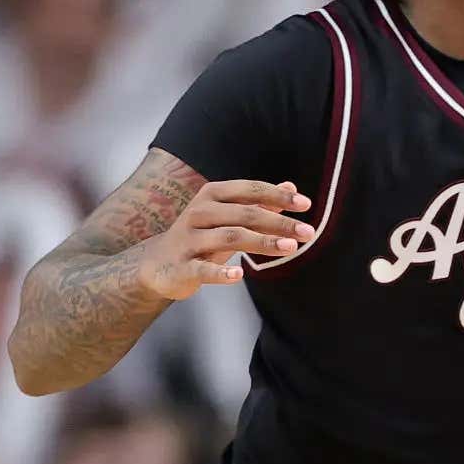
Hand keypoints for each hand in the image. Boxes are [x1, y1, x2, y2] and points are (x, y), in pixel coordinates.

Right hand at [133, 179, 312, 298]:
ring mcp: (188, 240)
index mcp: (212, 195)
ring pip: (229, 237)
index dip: (278, 196)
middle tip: (307, 232)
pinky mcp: (181, 267)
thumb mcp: (230, 216)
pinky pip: (202, 269)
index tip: (305, 204)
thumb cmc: (202, 236)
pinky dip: (220, 273)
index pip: (250, 190)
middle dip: (279, 223)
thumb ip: (260, 203)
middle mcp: (199, 212)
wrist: (156, 264)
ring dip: (262, 242)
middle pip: (245, 215)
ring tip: (289, 248)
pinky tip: (239, 275)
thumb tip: (292, 187)